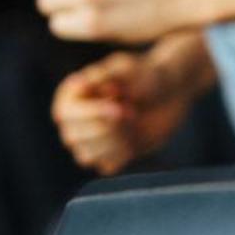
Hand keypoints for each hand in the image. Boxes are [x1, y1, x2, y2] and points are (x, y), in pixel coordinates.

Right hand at [50, 50, 194, 174]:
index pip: (65, 114)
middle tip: (132, 111)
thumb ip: (103, 75)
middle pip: (73, 137)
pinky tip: (135, 136)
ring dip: (116, 140)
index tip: (119, 106)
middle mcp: (74, 120)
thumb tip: (77, 84)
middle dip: (107, 127)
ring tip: (133, 119)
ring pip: (86, 155)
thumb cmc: (144, 74)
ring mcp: (89, 141)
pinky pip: (106, 166)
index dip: (90, 114)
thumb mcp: (126, 68)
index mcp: (72, 95)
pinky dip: (123, 153)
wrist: (170, 91)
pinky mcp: (109, 156)